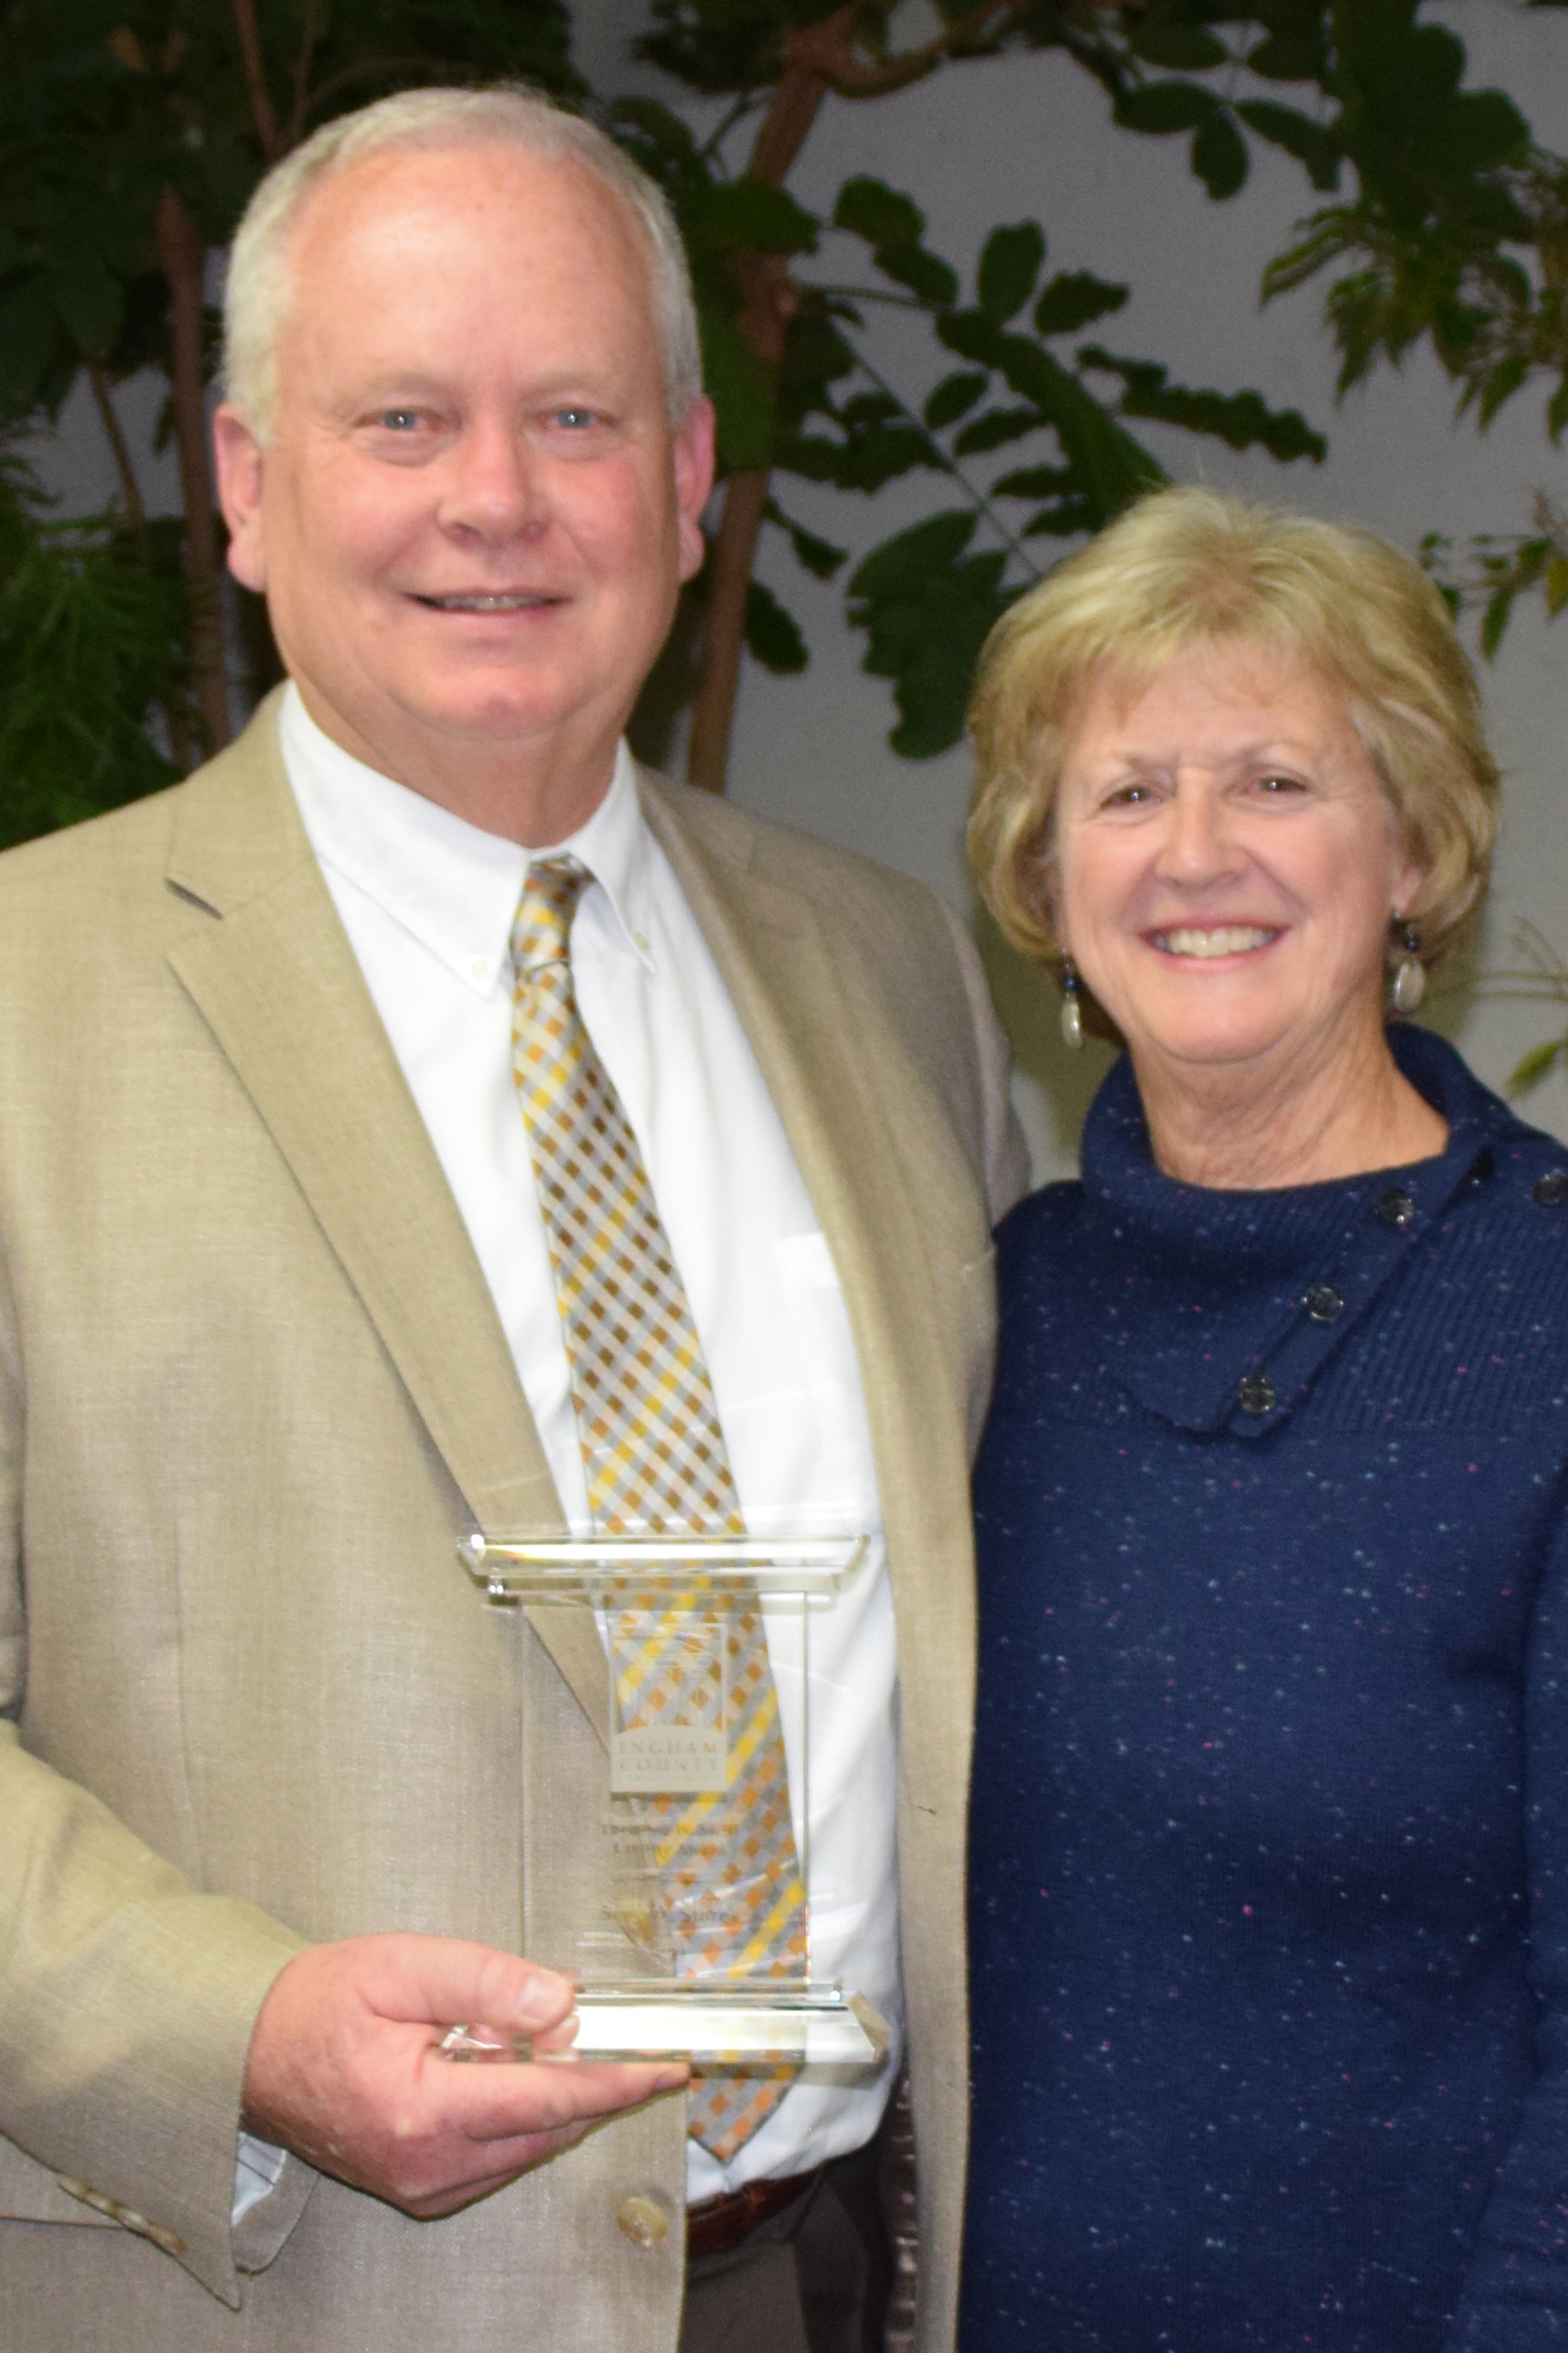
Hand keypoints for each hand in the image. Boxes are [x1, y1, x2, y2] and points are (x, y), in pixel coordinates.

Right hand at [240, 1933, 685, 2217]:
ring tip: (538, 2038)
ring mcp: (423, 2186)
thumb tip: (562, 2003)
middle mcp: (427, 2165)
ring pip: (527, 2145)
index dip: (617, 2080)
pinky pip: (498, 2156)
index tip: (667, 2067)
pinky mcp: (420, 2188)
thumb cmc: (318, 2003)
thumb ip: (487, 1982)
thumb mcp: (404, 1967)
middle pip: (548, 2127)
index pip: (550, 2097)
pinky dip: (520, 2114)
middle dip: (593, 2083)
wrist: (249, 2050)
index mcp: (423, 2111)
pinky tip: (504, 2069)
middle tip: (618, 2037)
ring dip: (554, 2096)